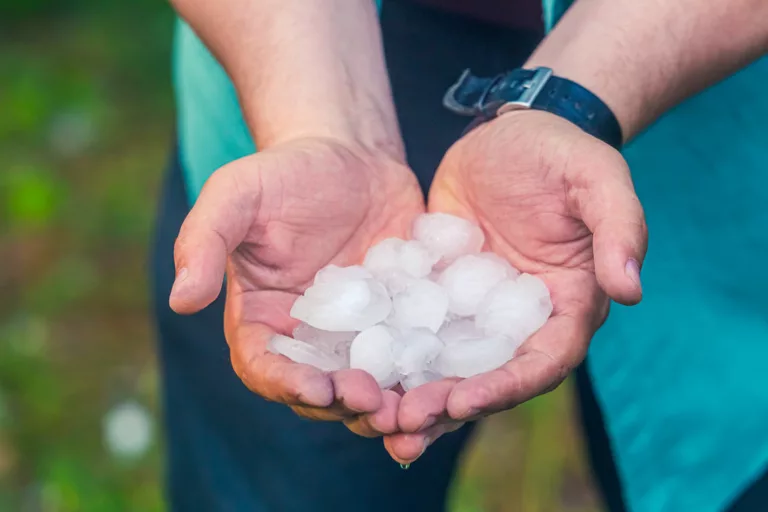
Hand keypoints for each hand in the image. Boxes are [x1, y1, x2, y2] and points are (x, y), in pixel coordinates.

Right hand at [169, 136, 423, 437]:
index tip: (316, 387)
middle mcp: (308, 338)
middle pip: (322, 389)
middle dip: (345, 404)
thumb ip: (204, 241)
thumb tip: (180, 300)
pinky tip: (449, 378)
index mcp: (263, 319)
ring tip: (413, 406)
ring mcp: (358, 335)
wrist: (351, 157)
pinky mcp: (400, 323)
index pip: (265, 366)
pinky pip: (412, 355)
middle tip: (376, 403)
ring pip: (370, 385)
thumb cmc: (285, 173)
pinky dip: (426, 374)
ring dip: (389, 403)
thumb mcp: (237, 194)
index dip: (286, 384)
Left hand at [386, 111, 647, 463]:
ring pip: (449, 363)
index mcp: (567, 304)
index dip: (507, 386)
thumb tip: (631, 290)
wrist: (509, 132)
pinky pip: (417, 327)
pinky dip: (393, 352)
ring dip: (417, 394)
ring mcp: (477, 308)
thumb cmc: (560, 152)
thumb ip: (619, 228)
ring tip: (378, 417)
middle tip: (405, 427)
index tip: (463, 401)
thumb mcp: (595, 178)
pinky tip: (356, 368)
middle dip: (451, 405)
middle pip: (490, 376)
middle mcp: (522, 319)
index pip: (544, 360)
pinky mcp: (441, 292)